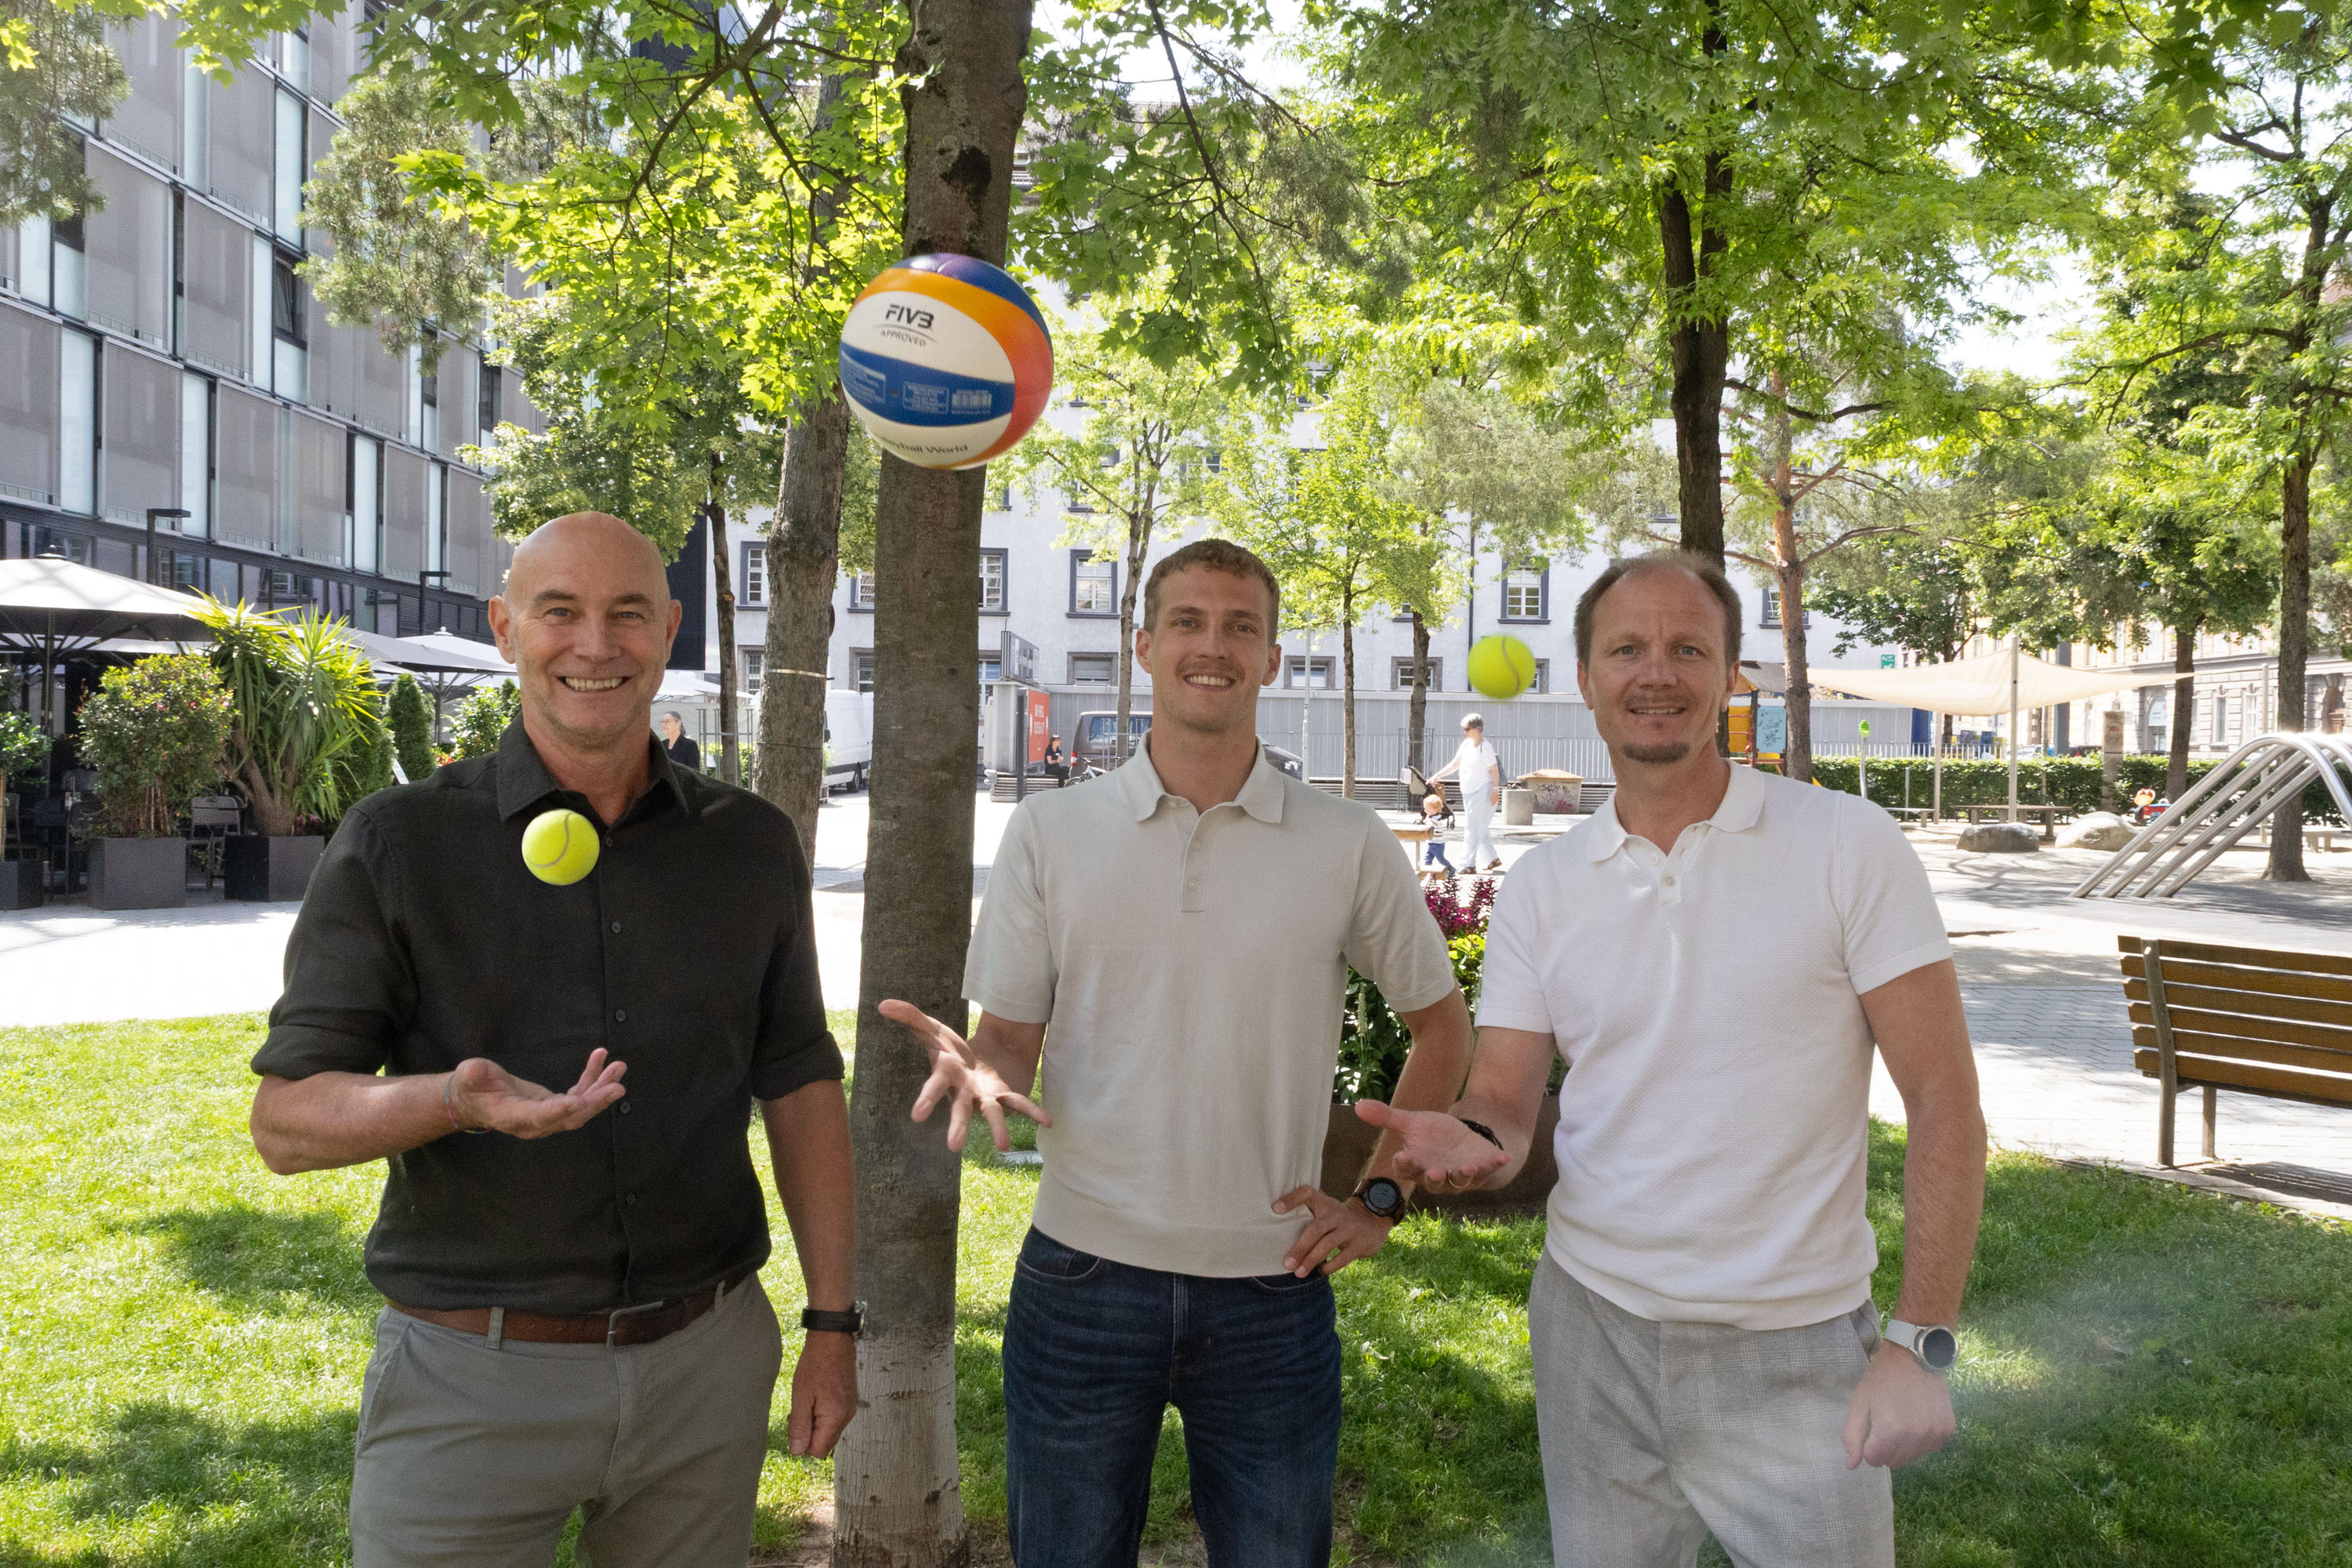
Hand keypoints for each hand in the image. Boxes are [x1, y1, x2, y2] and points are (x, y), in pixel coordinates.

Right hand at [446, 1050, 626, 1138]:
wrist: (476, 1099)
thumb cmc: (472, 1087)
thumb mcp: (468, 1077)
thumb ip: (472, 1074)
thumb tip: (473, 1070)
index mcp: (513, 1117)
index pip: (539, 1117)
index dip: (559, 1111)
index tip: (580, 1101)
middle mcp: (535, 1123)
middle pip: (570, 1118)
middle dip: (595, 1103)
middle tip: (617, 1087)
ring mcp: (548, 1116)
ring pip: (580, 1108)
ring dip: (601, 1088)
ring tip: (618, 1067)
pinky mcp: (555, 1106)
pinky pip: (578, 1094)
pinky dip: (592, 1078)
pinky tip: (602, 1059)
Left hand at [787, 1326, 858, 1457]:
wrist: (832, 1340)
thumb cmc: (815, 1365)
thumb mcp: (801, 1397)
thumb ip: (799, 1426)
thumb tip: (797, 1451)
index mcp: (835, 1418)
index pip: (819, 1450)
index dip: (803, 1443)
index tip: (795, 1423)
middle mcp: (847, 1416)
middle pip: (826, 1442)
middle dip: (809, 1434)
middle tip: (798, 1411)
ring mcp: (850, 1407)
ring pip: (829, 1430)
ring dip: (815, 1423)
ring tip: (806, 1401)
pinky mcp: (849, 1400)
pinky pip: (835, 1418)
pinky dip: (823, 1414)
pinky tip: (816, 1396)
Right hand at [881, 999, 1050, 1152]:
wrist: (980, 1054)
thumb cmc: (951, 1047)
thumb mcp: (932, 1027)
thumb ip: (909, 1016)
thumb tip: (881, 1004)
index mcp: (946, 1075)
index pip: (934, 1087)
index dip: (926, 1099)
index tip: (917, 1116)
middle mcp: (963, 1092)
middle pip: (959, 1110)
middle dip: (957, 1126)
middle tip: (954, 1147)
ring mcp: (984, 1097)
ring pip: (991, 1114)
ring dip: (997, 1129)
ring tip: (1004, 1146)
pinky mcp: (1004, 1095)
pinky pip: (1020, 1104)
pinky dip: (1033, 1112)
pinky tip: (1047, 1122)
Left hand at [1273, 1186, 1391, 1277]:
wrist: (1372, 1221)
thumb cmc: (1337, 1218)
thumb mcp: (1325, 1208)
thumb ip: (1306, 1212)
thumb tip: (1276, 1227)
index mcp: (1324, 1203)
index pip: (1306, 1193)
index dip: (1291, 1199)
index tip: (1275, 1209)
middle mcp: (1336, 1214)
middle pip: (1315, 1229)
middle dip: (1300, 1248)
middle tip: (1287, 1263)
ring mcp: (1348, 1229)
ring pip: (1327, 1245)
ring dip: (1311, 1260)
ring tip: (1299, 1273)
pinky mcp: (1358, 1244)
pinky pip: (1342, 1258)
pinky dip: (1329, 1267)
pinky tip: (1320, 1271)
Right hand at [1352, 1101, 1510, 1191]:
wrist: (1463, 1141)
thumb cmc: (1433, 1135)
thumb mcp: (1412, 1122)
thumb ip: (1387, 1117)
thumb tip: (1357, 1105)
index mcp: (1417, 1165)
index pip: (1407, 1169)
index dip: (1405, 1164)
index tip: (1402, 1155)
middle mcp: (1437, 1175)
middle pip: (1434, 1182)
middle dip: (1435, 1178)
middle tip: (1435, 1172)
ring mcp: (1460, 1176)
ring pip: (1461, 1181)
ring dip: (1464, 1175)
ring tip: (1468, 1167)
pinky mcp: (1481, 1171)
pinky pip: (1488, 1171)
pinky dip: (1495, 1165)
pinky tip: (1502, 1156)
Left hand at [1842, 1342, 1956, 1468]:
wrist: (1915, 1356)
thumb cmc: (1882, 1378)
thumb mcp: (1860, 1402)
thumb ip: (1852, 1437)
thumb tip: (1852, 1466)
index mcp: (1891, 1431)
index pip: (1874, 1460)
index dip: (1868, 1445)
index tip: (1872, 1425)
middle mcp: (1916, 1437)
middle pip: (1893, 1462)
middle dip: (1885, 1447)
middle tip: (1886, 1421)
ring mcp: (1934, 1434)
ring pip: (1912, 1458)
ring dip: (1903, 1445)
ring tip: (1902, 1418)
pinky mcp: (1947, 1430)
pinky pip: (1928, 1449)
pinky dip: (1921, 1440)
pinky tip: (1917, 1418)